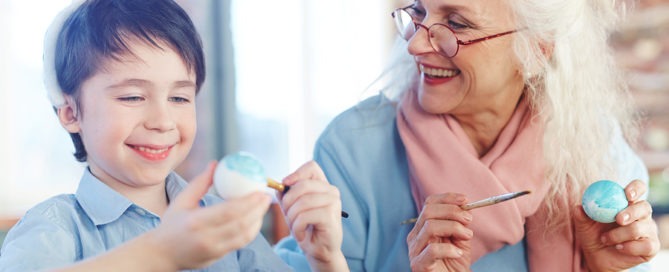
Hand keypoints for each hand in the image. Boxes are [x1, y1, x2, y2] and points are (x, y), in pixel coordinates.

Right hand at [152, 162, 271, 269]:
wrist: (162, 254)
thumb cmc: (171, 224)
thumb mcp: (181, 201)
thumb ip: (200, 183)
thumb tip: (216, 163)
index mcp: (196, 221)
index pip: (229, 211)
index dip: (249, 202)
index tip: (259, 191)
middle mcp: (206, 238)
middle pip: (241, 224)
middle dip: (258, 210)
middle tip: (266, 196)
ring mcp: (214, 250)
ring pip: (244, 236)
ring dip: (258, 220)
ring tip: (263, 206)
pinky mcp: (218, 257)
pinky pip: (240, 243)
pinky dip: (251, 231)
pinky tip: (255, 219)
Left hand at [278, 161, 347, 271]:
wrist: (319, 250)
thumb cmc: (306, 227)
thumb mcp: (292, 208)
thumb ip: (286, 194)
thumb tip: (278, 185)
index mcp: (322, 185)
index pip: (311, 167)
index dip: (296, 173)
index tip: (285, 185)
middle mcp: (331, 190)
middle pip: (303, 185)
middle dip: (288, 202)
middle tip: (288, 215)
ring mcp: (333, 202)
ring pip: (303, 202)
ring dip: (292, 218)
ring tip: (295, 227)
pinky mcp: (331, 216)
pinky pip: (305, 216)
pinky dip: (297, 227)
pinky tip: (301, 234)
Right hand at [407, 193, 472, 271]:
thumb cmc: (454, 263)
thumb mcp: (460, 239)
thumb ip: (460, 223)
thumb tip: (466, 206)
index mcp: (422, 227)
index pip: (429, 204)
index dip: (447, 198)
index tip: (465, 200)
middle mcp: (415, 237)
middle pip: (428, 211)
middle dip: (452, 211)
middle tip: (468, 220)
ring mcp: (414, 251)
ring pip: (430, 227)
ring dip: (453, 227)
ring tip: (467, 236)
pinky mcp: (418, 265)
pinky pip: (432, 250)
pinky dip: (449, 249)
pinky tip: (458, 253)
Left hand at [575, 179, 659, 271]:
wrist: (598, 258)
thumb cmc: (593, 235)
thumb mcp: (584, 225)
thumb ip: (582, 215)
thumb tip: (578, 207)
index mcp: (627, 203)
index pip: (638, 188)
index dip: (636, 188)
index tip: (626, 194)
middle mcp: (641, 214)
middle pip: (644, 207)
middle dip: (631, 212)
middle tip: (618, 219)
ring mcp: (648, 230)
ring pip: (640, 228)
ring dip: (619, 234)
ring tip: (605, 239)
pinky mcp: (651, 246)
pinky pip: (645, 245)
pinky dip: (629, 247)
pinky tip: (618, 247)